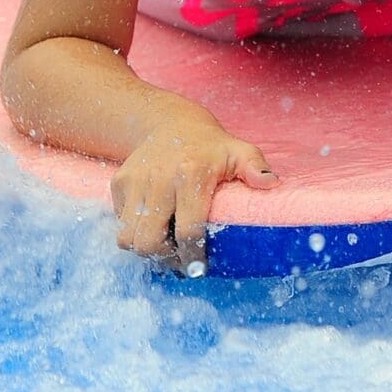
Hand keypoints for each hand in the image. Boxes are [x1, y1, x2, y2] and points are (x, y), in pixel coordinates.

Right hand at [109, 107, 278, 273]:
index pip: (188, 231)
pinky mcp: (119, 183)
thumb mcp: (238, 151)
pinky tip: (154, 224)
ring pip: (128, 237)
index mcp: (191, 175)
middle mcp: (159, 179)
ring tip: (166, 245)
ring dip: (146, 248)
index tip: (199, 268)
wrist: (169, 122)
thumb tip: (272, 184)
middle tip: (180, 260)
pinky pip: (120, 222)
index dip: (192, 257)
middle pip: (149, 241)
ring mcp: (135, 181)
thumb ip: (256, 167)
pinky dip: (134, 230)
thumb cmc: (210, 145)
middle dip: (164, 258)